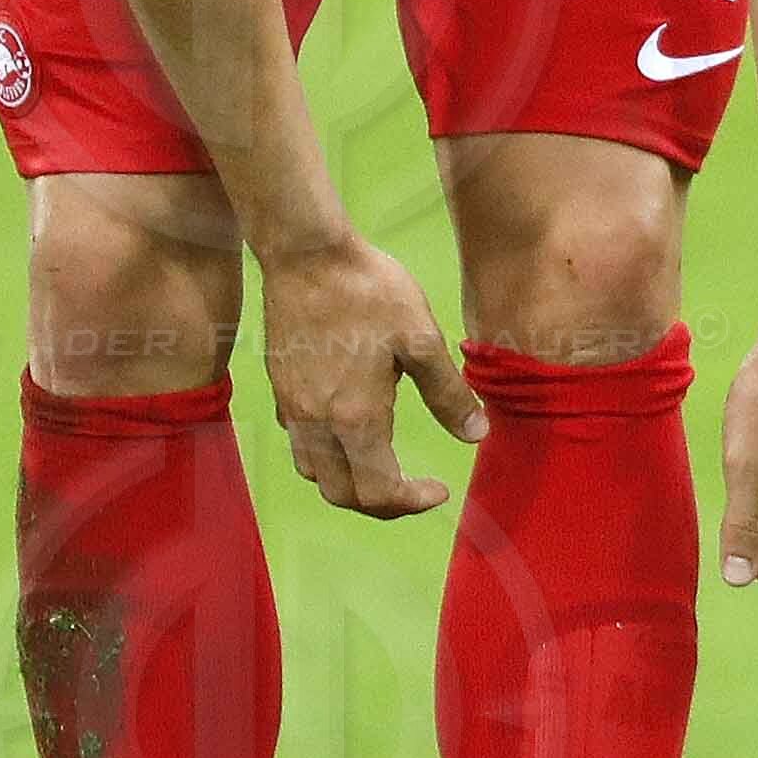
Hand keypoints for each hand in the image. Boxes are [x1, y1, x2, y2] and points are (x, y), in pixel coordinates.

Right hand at [260, 229, 476, 516]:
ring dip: (351, 484)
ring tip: (383, 465)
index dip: (413, 502)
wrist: (307, 254)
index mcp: (356, 418)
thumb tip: (476, 435)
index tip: (440, 489)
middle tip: (415, 488)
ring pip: (315, 474)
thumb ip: (448, 393)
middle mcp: (317, 423)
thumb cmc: (368, 290)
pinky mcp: (281, 389)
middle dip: (383, 503)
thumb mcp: (421, 338)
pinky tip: (350, 429)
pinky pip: (300, 443)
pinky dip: (326, 456)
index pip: (380, 492)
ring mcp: (293, 407)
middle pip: (343, 495)